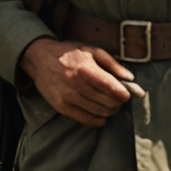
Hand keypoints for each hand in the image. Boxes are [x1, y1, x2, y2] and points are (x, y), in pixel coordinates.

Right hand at [19, 37, 141, 126]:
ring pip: (99, 112)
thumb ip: (113, 64)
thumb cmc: (69, 53)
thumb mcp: (92, 51)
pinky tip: (101, 115)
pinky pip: (85, 119)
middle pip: (107, 102)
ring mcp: (67, 97)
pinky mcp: (61, 107)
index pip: (110, 87)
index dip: (123, 93)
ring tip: (111, 105)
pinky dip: (98, 120)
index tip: (128, 94)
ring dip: (110, 111)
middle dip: (118, 102)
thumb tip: (130, 78)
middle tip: (120, 98)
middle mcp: (75, 84)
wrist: (40, 59)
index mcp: (85, 68)